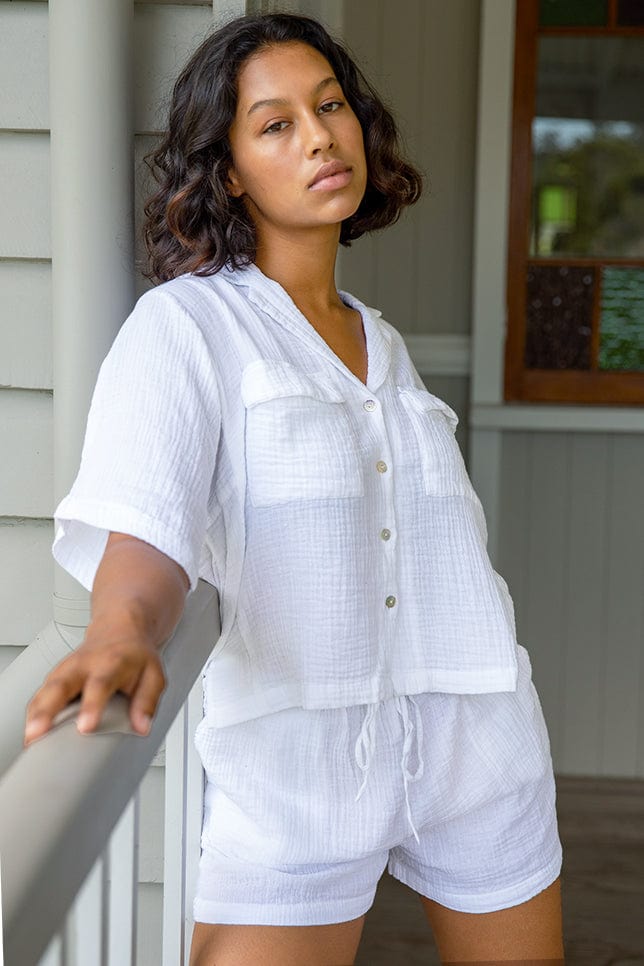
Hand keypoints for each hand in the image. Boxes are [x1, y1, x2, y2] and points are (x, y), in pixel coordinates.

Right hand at [24, 632, 166, 745]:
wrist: (120, 629)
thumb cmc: (134, 655)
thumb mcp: (153, 674)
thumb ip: (147, 701)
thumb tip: (142, 726)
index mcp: (111, 662)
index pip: (99, 684)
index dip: (91, 706)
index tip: (85, 727)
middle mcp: (84, 664)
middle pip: (60, 685)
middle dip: (47, 710)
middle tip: (37, 732)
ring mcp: (66, 669)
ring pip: (45, 690)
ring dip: (35, 714)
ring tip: (30, 738)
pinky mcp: (55, 676)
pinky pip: (40, 695)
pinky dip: (33, 713)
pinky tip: (31, 732)